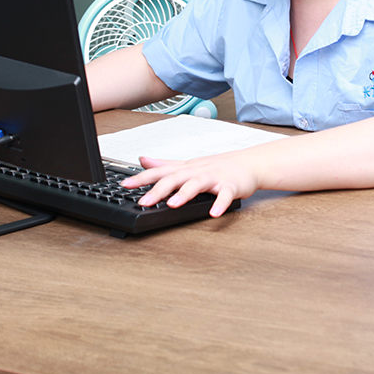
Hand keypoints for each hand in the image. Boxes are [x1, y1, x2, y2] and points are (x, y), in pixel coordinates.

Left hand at [121, 152, 260, 217]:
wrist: (248, 164)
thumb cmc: (217, 166)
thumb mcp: (187, 165)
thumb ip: (164, 164)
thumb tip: (143, 160)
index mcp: (185, 168)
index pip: (160, 172)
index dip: (142, 178)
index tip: (125, 185)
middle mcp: (197, 171)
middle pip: (176, 178)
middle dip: (158, 190)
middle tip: (143, 201)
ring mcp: (215, 177)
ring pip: (198, 183)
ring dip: (185, 193)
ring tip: (172, 204)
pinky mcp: (231, 185)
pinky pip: (225, 195)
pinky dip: (220, 204)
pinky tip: (214, 213)